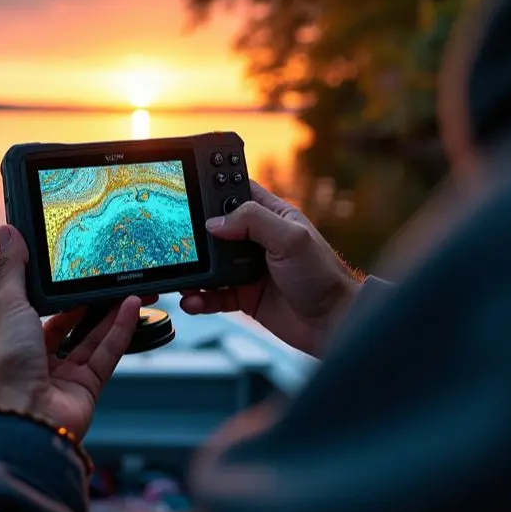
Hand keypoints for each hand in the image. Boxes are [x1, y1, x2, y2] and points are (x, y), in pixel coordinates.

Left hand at [0, 225, 141, 437]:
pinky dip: (122, 329)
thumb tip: (8, 232)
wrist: (23, 416)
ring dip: (111, 310)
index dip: (55, 285)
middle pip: (69, 320)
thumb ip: (13, 269)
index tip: (73, 262)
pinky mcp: (87, 386)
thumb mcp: (6, 304)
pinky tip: (133, 306)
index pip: (36, 303)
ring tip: (129, 285)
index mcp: (13, 334)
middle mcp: (36, 353)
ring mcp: (62, 372)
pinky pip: (108, 352)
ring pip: (92, 335)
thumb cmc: (5, 364)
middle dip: (90, 298)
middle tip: (109, 273)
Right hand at [181, 181, 360, 355]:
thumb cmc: (323, 277)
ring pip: (209, 265)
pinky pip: (212, 296)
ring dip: (193, 272)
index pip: (236, 193)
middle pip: (215, 230)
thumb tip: (215, 222)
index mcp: (272, 217)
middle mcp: (257, 241)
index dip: (214, 189)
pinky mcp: (243, 296)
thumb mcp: (291, 238)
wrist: (332, 323)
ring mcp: (247, 269)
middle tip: (178, 243)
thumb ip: (254, 221)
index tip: (189, 190)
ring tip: (182, 279)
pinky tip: (193, 302)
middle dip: (194, 236)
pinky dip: (200, 299)